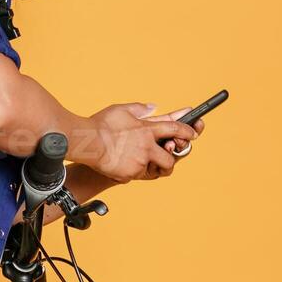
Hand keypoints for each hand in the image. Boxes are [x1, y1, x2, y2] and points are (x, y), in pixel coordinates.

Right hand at [77, 103, 197, 182]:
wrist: (87, 143)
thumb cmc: (101, 125)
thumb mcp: (121, 110)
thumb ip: (139, 108)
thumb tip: (153, 107)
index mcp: (147, 130)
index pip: (175, 129)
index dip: (187, 131)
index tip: (194, 133)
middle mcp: (147, 147)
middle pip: (170, 158)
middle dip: (170, 158)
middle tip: (164, 155)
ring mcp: (139, 162)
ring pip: (154, 169)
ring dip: (151, 166)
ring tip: (138, 161)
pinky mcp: (129, 174)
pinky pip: (135, 175)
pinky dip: (130, 170)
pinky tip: (120, 164)